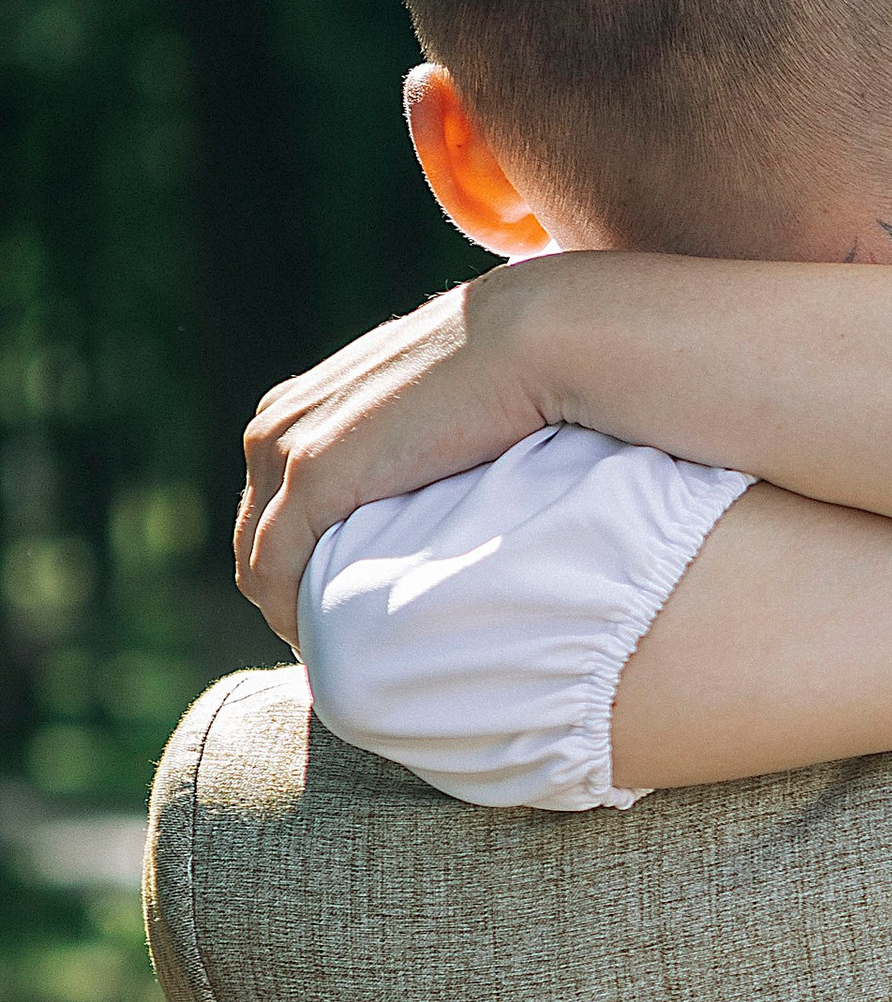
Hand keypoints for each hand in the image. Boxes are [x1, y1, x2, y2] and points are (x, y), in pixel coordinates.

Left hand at [235, 268, 550, 637]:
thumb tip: (432, 502)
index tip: (344, 619)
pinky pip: (276, 571)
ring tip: (342, 659)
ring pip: (257, 566)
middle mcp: (274, 427)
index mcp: (295, 413)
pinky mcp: (314, 477)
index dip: (297, 575)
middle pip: (255, 544)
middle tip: (344, 653)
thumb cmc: (501, 384)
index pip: (270, 515)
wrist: (527, 342)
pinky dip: (293, 617)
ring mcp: (286, 449)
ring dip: (290, 617)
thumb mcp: (429, 421)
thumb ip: (406, 455)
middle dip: (288, 602)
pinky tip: (333, 649)